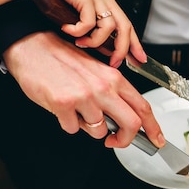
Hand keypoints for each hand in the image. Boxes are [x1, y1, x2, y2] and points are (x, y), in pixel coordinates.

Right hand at [2, 31, 164, 147]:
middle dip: (125, 139)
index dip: (153, 128)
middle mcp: (103, 86)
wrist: (32, 46)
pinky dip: (67, 123)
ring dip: (88, 127)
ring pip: (99, 131)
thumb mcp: (94, 72)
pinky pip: (72, 129)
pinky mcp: (63, 104)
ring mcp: (84, 96)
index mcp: (114, 77)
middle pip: (131, 124)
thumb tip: (121, 121)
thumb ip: (110, 94)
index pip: (143, 106)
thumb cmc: (61, 59)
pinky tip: (61, 107)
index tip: (157, 140)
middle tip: (115, 141)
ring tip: (76, 109)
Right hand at [24, 0, 146, 67]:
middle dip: (121, 49)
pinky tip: (66, 29)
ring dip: (94, 41)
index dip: (135, 44)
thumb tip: (107, 50)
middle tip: (114, 62)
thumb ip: (93, 30)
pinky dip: (78, 31)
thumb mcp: (77, 18)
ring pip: (108, 26)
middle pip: (124, 27)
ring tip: (80, 42)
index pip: (127, 25)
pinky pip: (89, 22)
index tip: (140, 60)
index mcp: (105, 1)